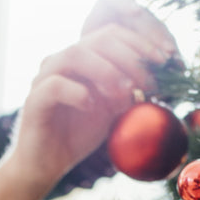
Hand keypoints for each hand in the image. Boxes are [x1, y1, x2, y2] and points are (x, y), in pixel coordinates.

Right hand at [3, 0, 176, 191]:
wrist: (46, 165)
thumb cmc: (78, 136)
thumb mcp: (113, 109)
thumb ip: (130, 90)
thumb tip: (165, 78)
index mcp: (82, 59)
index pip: (114, 35)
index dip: (142, 43)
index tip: (166, 60)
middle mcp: (61, 61)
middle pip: (100, 39)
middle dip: (131, 58)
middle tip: (149, 84)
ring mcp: (44, 78)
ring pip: (77, 54)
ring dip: (107, 72)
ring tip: (124, 96)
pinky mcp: (34, 100)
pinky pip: (56, 85)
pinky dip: (79, 93)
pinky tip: (92, 107)